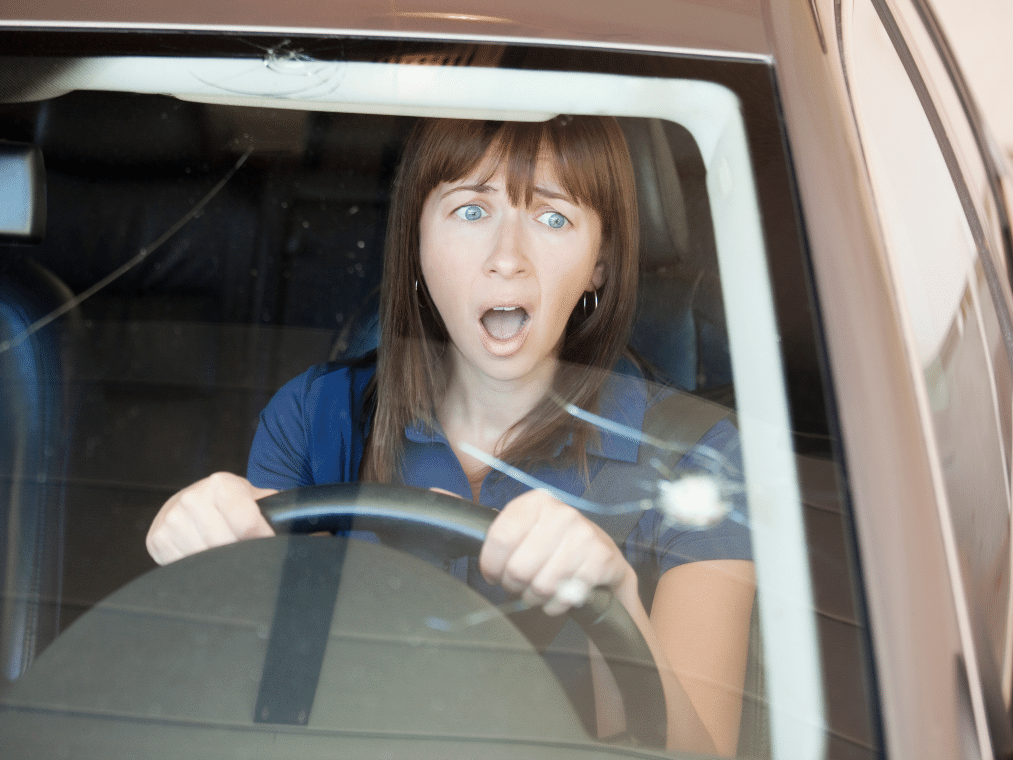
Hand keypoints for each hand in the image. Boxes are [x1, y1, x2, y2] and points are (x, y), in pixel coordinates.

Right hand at [146, 472, 277, 564]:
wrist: (192, 500)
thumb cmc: (230, 503)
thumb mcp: (254, 497)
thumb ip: (277, 509)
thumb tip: (312, 531)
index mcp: (220, 484)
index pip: (247, 525)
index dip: (262, 541)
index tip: (268, 546)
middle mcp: (192, 498)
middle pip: (225, 545)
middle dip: (240, 553)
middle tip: (245, 552)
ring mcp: (171, 519)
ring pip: (204, 558)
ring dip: (219, 563)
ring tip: (224, 552)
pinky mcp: (157, 539)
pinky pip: (184, 565)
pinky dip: (197, 567)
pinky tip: (203, 555)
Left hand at [479, 489, 633, 614]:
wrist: (601, 557)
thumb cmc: (550, 544)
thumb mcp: (518, 527)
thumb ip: (478, 518)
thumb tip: (434, 492)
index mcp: (535, 502)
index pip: (498, 539)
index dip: (491, 566)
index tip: (494, 572)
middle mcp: (561, 513)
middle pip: (518, 568)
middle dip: (515, 585)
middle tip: (520, 583)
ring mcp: (585, 535)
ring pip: (541, 585)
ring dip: (536, 597)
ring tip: (539, 588)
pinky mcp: (601, 559)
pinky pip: (566, 596)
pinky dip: (557, 604)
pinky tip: (559, 594)